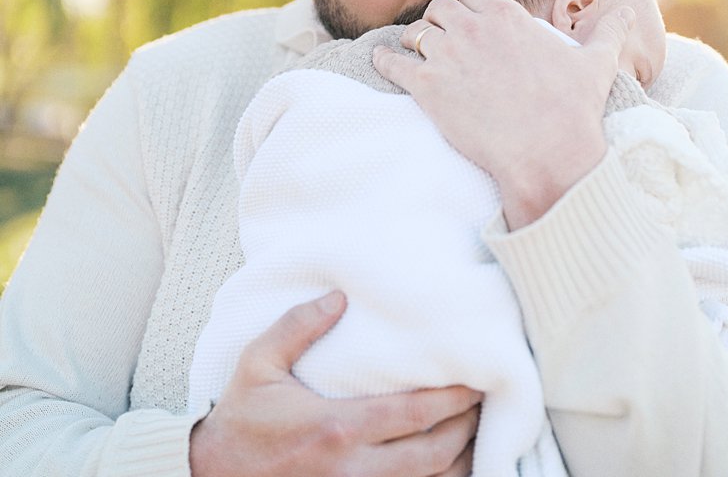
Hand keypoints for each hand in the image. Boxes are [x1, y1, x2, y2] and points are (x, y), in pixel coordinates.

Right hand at [189, 290, 480, 476]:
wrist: (212, 475)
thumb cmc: (241, 417)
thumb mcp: (259, 361)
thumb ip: (298, 326)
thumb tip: (338, 298)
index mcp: (337, 427)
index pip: (414, 416)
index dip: (453, 401)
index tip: (475, 382)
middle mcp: (353, 468)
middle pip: (433, 455)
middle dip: (466, 429)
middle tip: (484, 403)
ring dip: (458, 463)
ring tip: (476, 434)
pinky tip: (448, 467)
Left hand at [373, 0, 634, 228]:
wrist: (548, 153)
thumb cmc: (572, 109)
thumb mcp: (595, 62)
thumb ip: (608, 31)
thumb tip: (627, 11)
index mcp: (506, 16)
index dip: (466, 10)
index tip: (465, 24)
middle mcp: (472, 28)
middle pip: (439, 9)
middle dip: (437, 21)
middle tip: (437, 39)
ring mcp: (446, 55)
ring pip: (414, 32)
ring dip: (413, 41)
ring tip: (412, 53)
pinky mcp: (426, 87)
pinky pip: (392, 62)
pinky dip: (383, 60)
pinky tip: (381, 61)